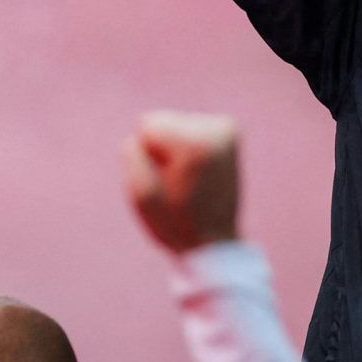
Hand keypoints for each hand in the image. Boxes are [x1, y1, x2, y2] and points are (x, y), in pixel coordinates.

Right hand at [125, 112, 241, 253]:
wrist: (213, 242)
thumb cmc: (173, 221)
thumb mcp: (140, 193)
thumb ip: (131, 153)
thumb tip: (138, 135)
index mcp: (195, 144)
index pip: (147, 124)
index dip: (148, 153)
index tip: (165, 180)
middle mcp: (217, 130)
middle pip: (163, 120)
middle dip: (162, 149)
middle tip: (178, 183)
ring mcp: (226, 129)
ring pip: (175, 124)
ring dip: (175, 151)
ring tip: (189, 182)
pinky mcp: (229, 132)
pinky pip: (189, 128)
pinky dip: (188, 148)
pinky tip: (198, 173)